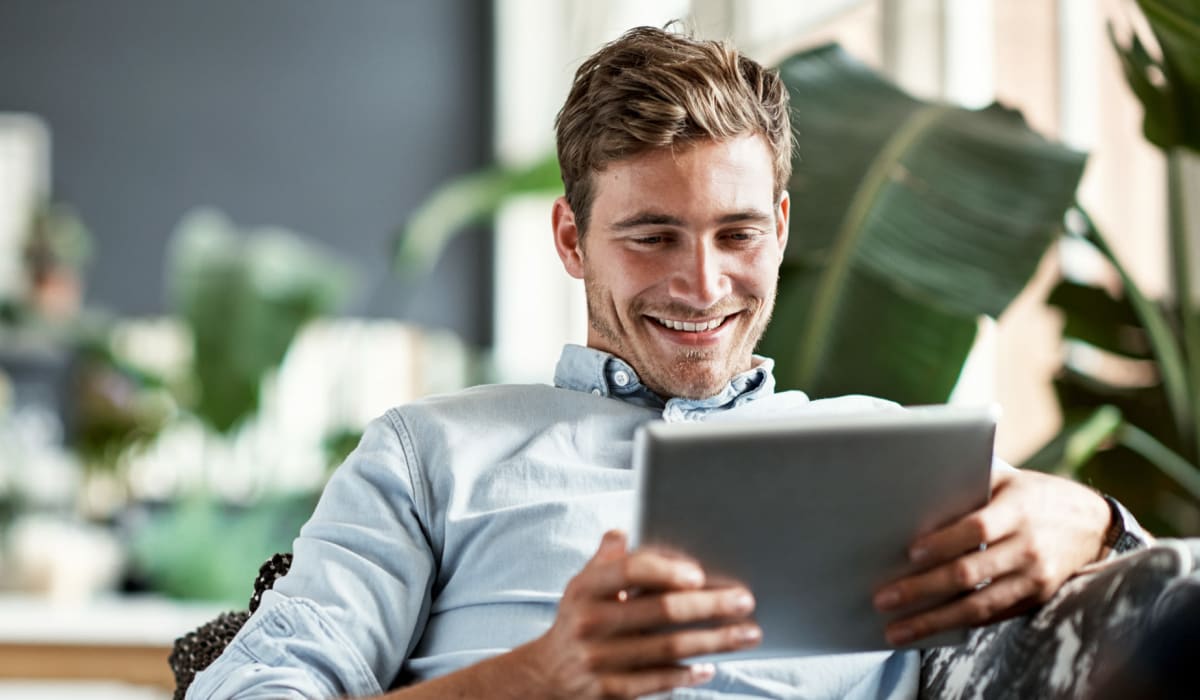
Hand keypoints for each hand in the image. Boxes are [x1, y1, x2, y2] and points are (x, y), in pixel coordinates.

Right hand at [523, 530, 759, 698]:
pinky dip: (687, 673)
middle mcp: (590, 623)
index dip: (665, 571)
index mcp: (586, 588)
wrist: (548, 673)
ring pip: (668, 648)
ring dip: (714, 640)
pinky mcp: (610, 690)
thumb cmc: (579, 617)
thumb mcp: (583, 583)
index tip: (699, 573)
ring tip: (747, 633)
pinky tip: (711, 665)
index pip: (629, 571)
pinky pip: (658, 681)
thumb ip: (608, 558)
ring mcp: (600, 659)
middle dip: (709, 605)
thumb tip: (623, 532)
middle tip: (745, 600)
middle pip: (660, 611)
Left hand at [872, 468, 1110, 644]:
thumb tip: (914, 491)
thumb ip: (968, 483)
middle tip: (883, 599)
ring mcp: (1035, 577)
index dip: (943, 542)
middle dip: (922, 589)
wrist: (1093, 523)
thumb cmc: (1033, 495)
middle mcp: (1028, 546)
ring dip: (933, 621)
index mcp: (1018, 509)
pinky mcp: (1036, 599)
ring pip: (978, 605)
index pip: (977, 528)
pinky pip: (992, 617)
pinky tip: (928, 630)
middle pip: (969, 572)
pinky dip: (958, 625)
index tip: (910, 553)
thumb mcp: (1007, 479)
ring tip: (896, 631)